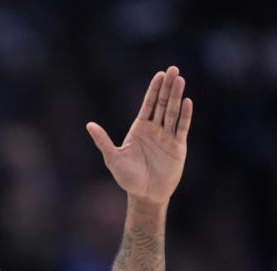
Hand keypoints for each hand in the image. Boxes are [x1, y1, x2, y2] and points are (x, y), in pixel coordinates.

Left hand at [87, 66, 192, 205]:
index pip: (148, 104)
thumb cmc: (128, 179)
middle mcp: (155, 130)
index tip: (159, 74)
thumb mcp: (113, 158)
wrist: (145, 195)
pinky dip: (185, 116)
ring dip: (177, 96)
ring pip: (173, 112)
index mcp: (139, 129)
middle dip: (167, 87)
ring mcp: (167, 137)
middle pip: (162, 104)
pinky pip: (182, 128)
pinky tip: (187, 102)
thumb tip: (89, 125)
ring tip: (180, 80)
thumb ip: (103, 141)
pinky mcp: (178, 147)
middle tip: (173, 69)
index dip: (154, 89)